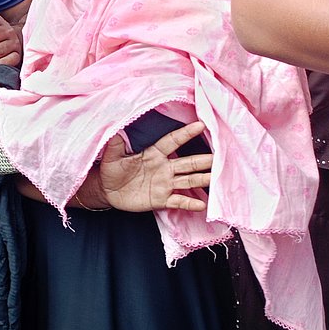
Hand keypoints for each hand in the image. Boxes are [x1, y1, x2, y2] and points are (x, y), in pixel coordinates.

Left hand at [97, 121, 211, 211]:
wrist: (107, 192)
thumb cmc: (111, 170)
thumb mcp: (111, 156)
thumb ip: (116, 143)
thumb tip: (115, 126)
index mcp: (153, 154)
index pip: (172, 142)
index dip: (185, 134)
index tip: (201, 125)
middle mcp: (164, 168)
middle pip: (188, 162)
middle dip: (203, 159)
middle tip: (221, 156)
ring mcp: (165, 184)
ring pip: (188, 180)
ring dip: (203, 179)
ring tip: (218, 177)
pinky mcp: (162, 199)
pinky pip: (179, 200)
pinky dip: (190, 203)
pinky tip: (203, 205)